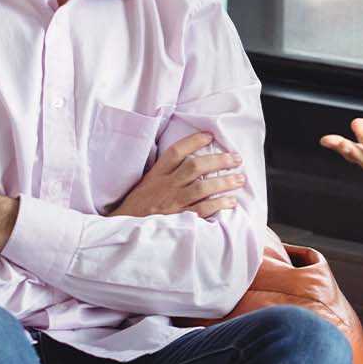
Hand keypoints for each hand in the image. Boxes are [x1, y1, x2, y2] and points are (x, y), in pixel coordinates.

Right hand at [109, 130, 245, 218]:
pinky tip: (231, 202)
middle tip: (236, 158)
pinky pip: (201, 209)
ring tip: (240, 179)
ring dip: (224, 182)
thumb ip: (165, 172)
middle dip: (218, 160)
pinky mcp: (178, 219)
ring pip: (201, 187)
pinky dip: (218, 205)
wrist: (122, 228)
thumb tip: (189, 159)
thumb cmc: (137, 206)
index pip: (176, 152)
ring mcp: (172, 202)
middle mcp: (166, 185)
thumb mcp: (146, 183)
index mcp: (157, 174)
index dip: (194, 141)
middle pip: (195, 166)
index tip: (210, 135)